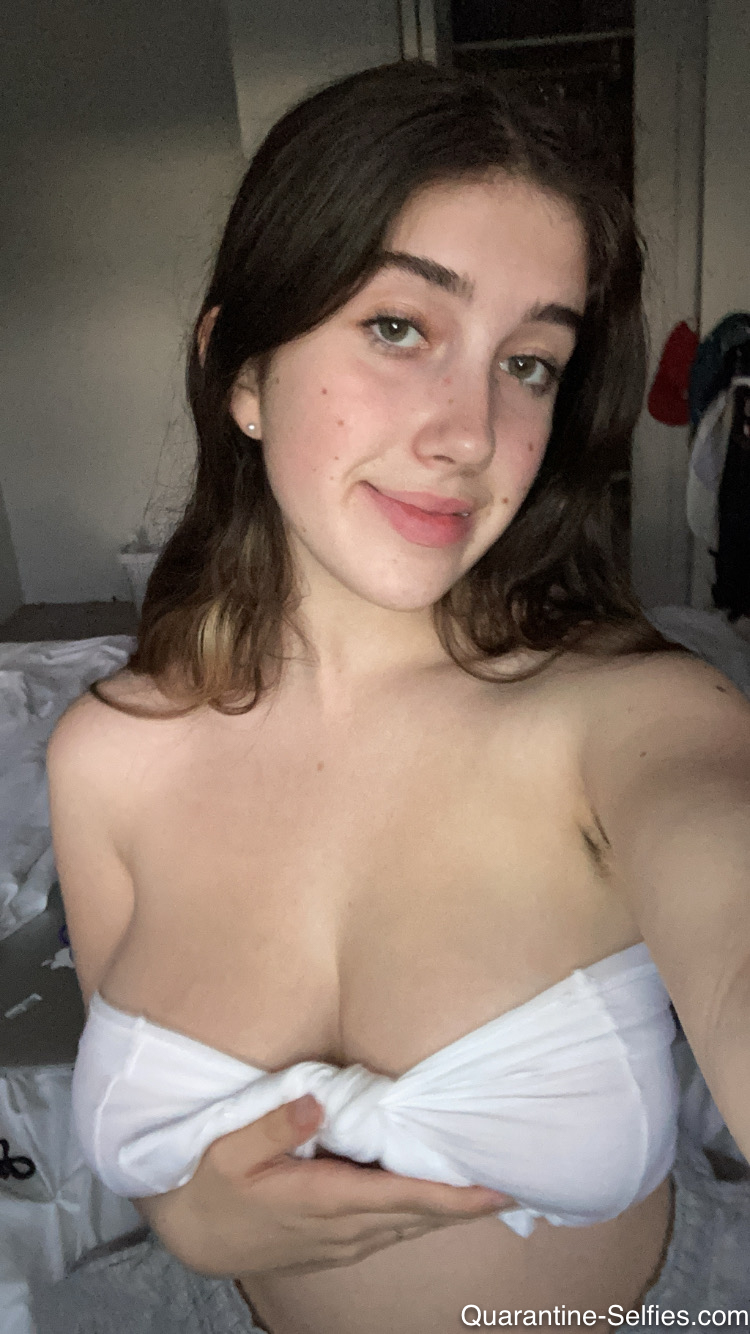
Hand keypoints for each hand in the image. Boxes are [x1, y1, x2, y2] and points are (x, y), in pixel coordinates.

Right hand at [139, 1094, 512, 1276]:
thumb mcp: (230, 1149)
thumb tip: (317, 1103)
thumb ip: (274, 1125)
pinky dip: (428, 1214)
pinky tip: (446, 1199)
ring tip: (495, 1185)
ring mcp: (344, 1243)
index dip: (455, 1195)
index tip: (497, 1185)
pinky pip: (397, 1230)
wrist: (196, 1238)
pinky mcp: (340, 1245)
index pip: (405, 1198)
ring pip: (413, 1227)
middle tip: (520, 1177)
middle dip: (471, 1201)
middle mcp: (345, 1229)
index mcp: (324, 1201)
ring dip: (454, 1209)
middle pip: (422, 1215)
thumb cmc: (212, 1186)